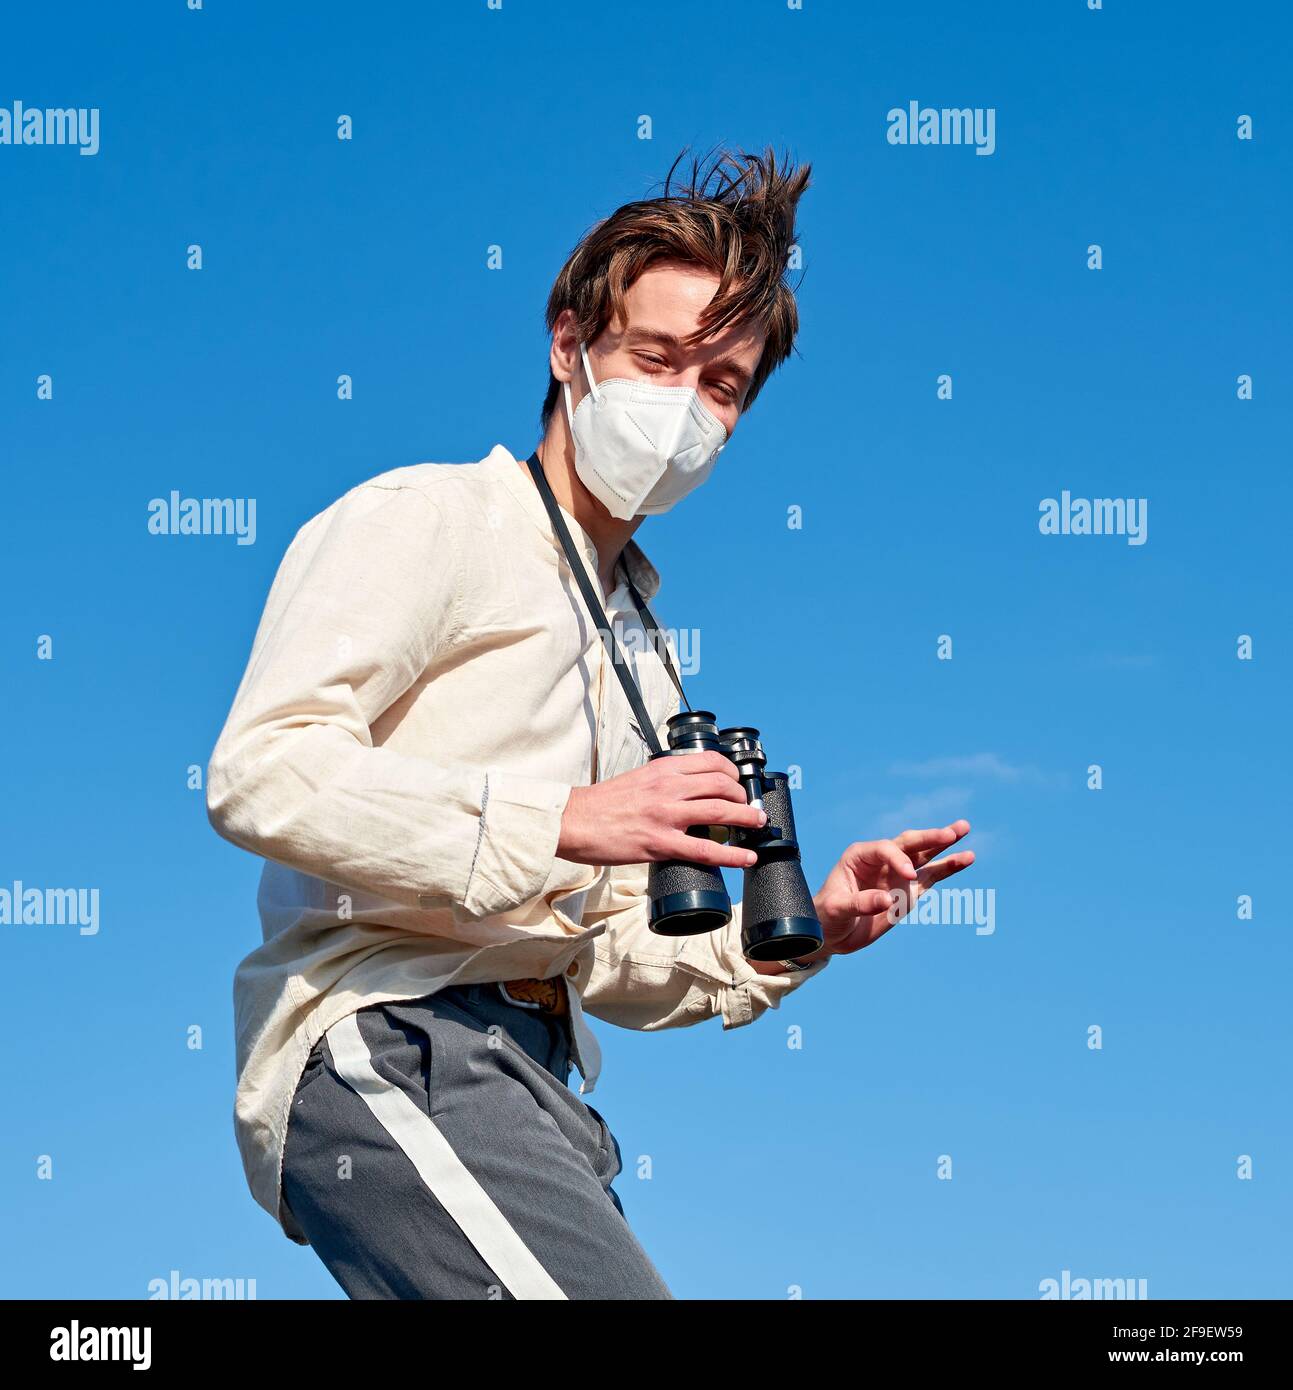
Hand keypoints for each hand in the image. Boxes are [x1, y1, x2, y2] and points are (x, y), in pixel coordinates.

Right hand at [557, 751, 767, 868]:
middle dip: (744, 796)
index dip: (733, 772)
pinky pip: (706, 849)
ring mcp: (666, 815)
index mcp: (663, 768)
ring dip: (747, 818)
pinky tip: (747, 857)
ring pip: (721, 811)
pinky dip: (733, 855)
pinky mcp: (660, 843)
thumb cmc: (603, 803)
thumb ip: (665, 780)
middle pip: (723, 784)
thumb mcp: (639, 778)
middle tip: (750, 807)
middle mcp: (668, 787)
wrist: (574, 821)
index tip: (739, 782)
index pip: (712, 761)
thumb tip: (690, 789)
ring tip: (757, 825)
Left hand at [805, 820, 974, 959]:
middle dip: (930, 837)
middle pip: (908, 843)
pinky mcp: (909, 891)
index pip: (885, 849)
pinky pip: (932, 876)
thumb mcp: (837, 909)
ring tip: (964, 828)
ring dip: (944, 844)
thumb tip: (888, 899)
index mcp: (860, 856)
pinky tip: (966, 858)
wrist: (831, 934)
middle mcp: (881, 860)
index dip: (899, 859)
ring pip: (924, 855)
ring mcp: (897, 874)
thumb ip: (860, 903)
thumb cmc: (827, 916)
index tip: (909, 876)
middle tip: (953, 831)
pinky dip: (949, 867)